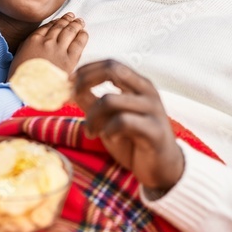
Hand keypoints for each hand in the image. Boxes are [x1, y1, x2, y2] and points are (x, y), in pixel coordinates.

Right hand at [8, 12, 87, 77]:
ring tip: (80, 21)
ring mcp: (59, 50)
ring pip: (70, 32)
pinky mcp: (69, 60)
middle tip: (72, 17)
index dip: (55, 22)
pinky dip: (82, 36)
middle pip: (60, 26)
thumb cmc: (21, 77)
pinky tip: (84, 33)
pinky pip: (78, 43)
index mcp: (33, 40)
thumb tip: (34, 40)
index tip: (60, 19)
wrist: (29, 90)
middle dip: (67, 20)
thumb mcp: (19, 57)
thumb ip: (27, 46)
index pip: (47, 26)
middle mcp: (47, 42)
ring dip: (76, 25)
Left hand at [71, 59, 184, 190]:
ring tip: (91, 132)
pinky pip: (123, 122)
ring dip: (92, 117)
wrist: (162, 168)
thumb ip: (93, 102)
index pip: (111, 63)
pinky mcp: (154, 131)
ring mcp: (153, 110)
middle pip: (113, 70)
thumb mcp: (109, 118)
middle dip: (86, 81)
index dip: (87, 69)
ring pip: (110, 100)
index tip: (69, 82)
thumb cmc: (134, 140)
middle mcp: (147, 92)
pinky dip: (108, 129)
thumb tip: (71, 88)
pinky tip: (109, 137)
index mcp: (138, 85)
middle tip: (74, 97)